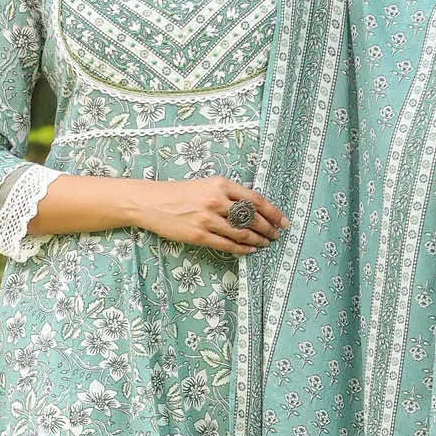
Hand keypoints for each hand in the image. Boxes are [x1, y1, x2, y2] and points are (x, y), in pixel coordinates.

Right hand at [131, 178, 289, 255]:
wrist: (151, 202)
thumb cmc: (180, 193)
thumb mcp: (207, 185)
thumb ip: (229, 194)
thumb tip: (253, 209)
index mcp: (221, 185)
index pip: (256, 200)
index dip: (274, 213)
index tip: (284, 221)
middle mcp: (217, 200)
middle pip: (253, 218)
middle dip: (269, 229)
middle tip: (277, 235)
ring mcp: (208, 219)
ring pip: (242, 233)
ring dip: (257, 241)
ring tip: (265, 244)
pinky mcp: (199, 235)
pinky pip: (227, 245)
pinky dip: (242, 249)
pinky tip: (249, 250)